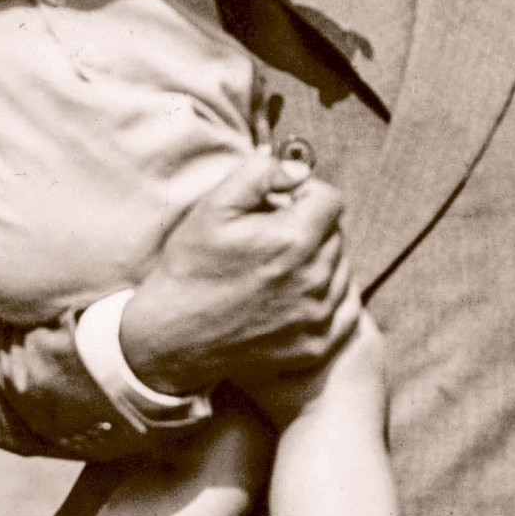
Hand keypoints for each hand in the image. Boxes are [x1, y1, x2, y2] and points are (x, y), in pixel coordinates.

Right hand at [119, 148, 357, 394]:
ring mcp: (318, 317)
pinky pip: (345, 309)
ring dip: (319, 262)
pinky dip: (327, 297)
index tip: (281, 205)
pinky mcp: (318, 346)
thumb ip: (260, 174)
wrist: (170, 338)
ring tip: (277, 269)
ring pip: (341, 270)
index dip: (305, 194)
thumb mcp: (213, 207)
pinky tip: (294, 296)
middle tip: (271, 238)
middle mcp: (314, 280)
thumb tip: (300, 170)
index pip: (330, 200)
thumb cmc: (189, 267)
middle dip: (310, 227)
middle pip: (336, 234)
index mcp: (292, 241)